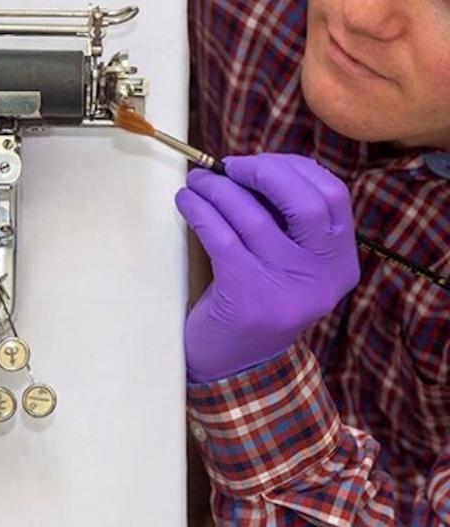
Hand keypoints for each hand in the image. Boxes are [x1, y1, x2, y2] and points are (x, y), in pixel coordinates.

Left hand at [175, 153, 359, 382]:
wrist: (234, 363)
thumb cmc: (256, 296)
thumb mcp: (286, 261)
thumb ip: (283, 219)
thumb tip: (248, 165)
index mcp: (340, 263)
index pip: (333, 196)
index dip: (293, 169)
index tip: (257, 163)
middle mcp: (323, 278)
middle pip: (304, 202)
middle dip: (262, 172)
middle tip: (227, 167)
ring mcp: (288, 291)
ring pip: (251, 216)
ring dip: (216, 188)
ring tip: (196, 182)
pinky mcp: (248, 298)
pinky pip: (220, 236)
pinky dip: (198, 210)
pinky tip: (186, 202)